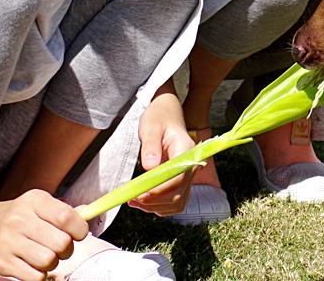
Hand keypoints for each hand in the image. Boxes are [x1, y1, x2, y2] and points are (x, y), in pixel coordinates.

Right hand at [0, 190, 86, 280]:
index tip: (79, 233)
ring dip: (53, 262)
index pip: (66, 217)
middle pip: (61, 242)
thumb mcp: (38, 205)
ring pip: (49, 261)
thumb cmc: (17, 216)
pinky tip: (34, 265)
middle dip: (67, 249)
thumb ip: (63, 211)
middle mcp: (20, 219)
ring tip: (45, 255)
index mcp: (34, 200)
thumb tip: (87, 214)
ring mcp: (9, 242)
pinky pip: (35, 276)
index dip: (79, 229)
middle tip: (61, 247)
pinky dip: (40, 274)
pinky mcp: (2, 263)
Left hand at [129, 86, 196, 215]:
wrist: (166, 115)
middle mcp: (191, 165)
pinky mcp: (181, 181)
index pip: (178, 179)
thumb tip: (149, 166)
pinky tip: (144, 201)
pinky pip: (174, 201)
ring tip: (134, 201)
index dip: (159, 191)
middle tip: (132, 200)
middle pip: (178, 195)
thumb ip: (150, 146)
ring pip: (177, 202)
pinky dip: (160, 206)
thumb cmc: (158, 118)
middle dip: (154, 202)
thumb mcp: (150, 127)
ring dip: (156, 207)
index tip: (138, 194)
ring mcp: (187, 175)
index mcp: (186, 151)